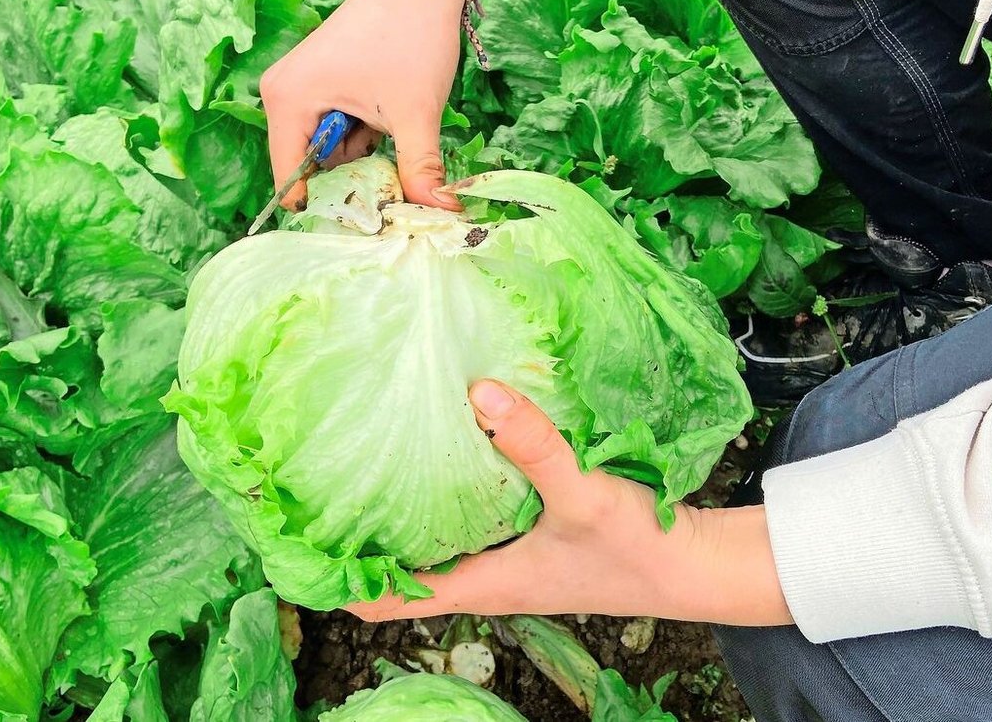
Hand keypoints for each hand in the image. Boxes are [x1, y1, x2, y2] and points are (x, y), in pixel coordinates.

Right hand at [259, 0, 510, 211]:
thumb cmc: (411, 38)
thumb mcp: (415, 113)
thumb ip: (420, 170)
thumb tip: (442, 215)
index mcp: (287, 102)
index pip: (290, 180)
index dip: (327, 207)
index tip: (367, 221)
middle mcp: (280, 95)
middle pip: (308, 167)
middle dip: (350, 181)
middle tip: (394, 182)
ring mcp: (298, 86)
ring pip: (326, 149)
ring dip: (360, 157)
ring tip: (396, 140)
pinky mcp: (318, 80)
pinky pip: (333, 128)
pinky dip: (361, 136)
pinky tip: (389, 125)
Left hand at [347, 381, 793, 627]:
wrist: (700, 569)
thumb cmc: (639, 550)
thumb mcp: (582, 495)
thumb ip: (533, 445)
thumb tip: (476, 392)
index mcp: (486, 585)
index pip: (390, 599)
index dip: (337, 580)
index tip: (290, 540)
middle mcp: (490, 579)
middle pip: (404, 569)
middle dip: (361, 536)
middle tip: (316, 484)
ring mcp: (513, 562)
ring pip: (438, 544)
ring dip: (403, 515)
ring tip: (365, 462)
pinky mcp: (535, 540)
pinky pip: (474, 522)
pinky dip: (449, 496)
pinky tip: (449, 451)